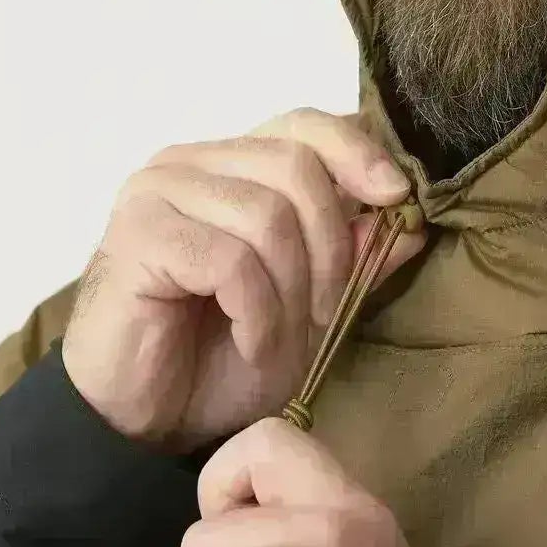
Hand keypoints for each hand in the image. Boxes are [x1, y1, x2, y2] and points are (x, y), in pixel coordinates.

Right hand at [60, 109, 427, 453]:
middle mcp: (190, 163)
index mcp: (231, 165)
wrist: (143, 422)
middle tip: (327, 314)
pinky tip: (250, 343)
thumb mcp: (311, 309)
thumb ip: (357, 259)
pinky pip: (230, 261)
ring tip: (281, 339)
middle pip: (296, 167)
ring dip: (292, 293)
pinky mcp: (137, 235)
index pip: (304, 124)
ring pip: (267, 216)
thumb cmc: (220, 360)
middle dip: (331, 248)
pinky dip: (257, 312)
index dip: (357, 152)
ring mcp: (157, 193)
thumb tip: (410, 215)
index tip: (397, 197)